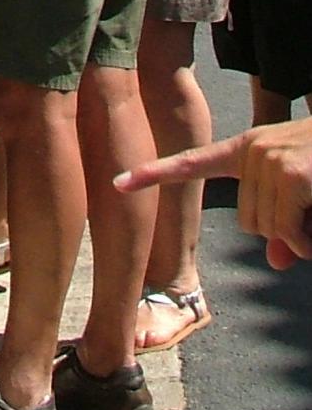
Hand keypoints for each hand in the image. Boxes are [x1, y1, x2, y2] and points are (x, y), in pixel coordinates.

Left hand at [116, 121, 311, 268]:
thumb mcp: (303, 198)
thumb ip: (286, 225)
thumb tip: (278, 259)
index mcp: (246, 151)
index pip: (192, 163)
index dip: (154, 175)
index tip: (116, 181)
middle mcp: (251, 150)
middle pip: (247, 223)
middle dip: (282, 231)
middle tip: (307, 212)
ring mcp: (268, 159)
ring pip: (268, 231)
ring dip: (299, 235)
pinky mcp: (290, 175)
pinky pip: (288, 232)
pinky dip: (307, 238)